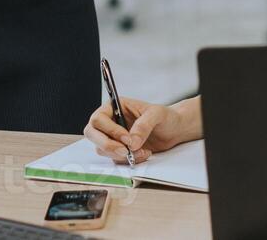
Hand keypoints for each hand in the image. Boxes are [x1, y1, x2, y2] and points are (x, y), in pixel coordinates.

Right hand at [83, 97, 199, 164]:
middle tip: (126, 151)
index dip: (110, 130)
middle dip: (107, 145)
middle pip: (92, 134)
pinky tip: (143, 153)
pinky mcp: (119, 149)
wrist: (173, 130)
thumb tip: (131, 142)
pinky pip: (115, 158)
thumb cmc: (165, 116)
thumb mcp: (157, 115)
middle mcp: (110, 121)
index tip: (127, 139)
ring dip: (121, 154)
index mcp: (114, 106)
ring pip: (103, 149)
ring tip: (142, 150)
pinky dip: (128, 160)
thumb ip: (143, 125)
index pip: (99, 119)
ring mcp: (112, 136)